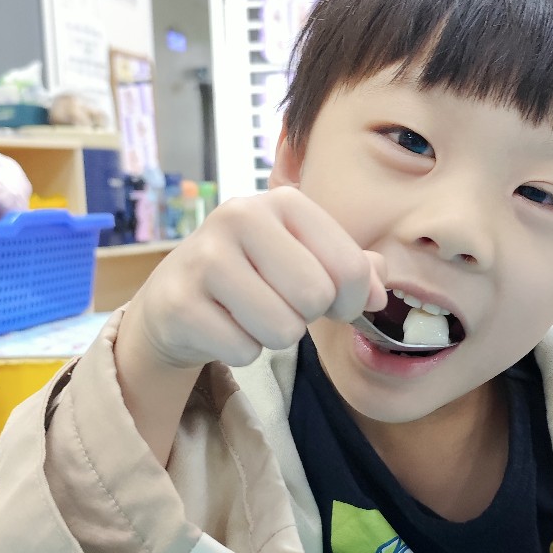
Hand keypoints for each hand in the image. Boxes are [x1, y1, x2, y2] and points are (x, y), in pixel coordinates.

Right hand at [128, 186, 387, 371]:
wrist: (176, 299)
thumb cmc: (257, 277)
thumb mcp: (309, 262)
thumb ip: (354, 271)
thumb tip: (376, 294)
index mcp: (284, 201)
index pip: (350, 268)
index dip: (350, 301)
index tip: (330, 302)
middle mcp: (240, 216)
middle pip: (316, 296)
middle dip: (307, 316)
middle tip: (280, 306)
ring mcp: (204, 257)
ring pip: (281, 329)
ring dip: (274, 336)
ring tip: (249, 315)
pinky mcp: (178, 302)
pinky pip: (243, 350)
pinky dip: (240, 350)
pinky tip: (220, 325)